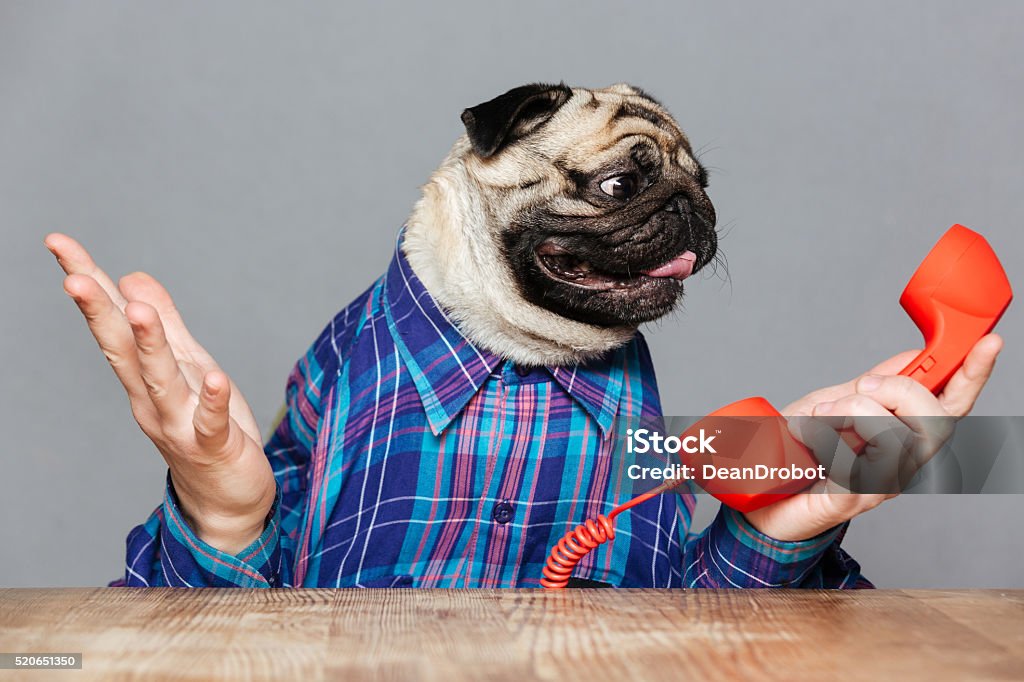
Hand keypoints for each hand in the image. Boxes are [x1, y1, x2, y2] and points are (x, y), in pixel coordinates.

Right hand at [45, 234, 275, 553]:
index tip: (57, 242)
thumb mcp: (188, 367)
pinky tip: (218, 379)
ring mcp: (180, 424)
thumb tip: (131, 278)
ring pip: (160, 382)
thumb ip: (164, 325)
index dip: (87, 280)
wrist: (227, 499)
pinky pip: (211, 421)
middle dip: (99, 313)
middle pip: (121, 350)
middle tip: (72, 276)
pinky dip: (213, 401)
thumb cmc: (206, 428)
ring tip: (141, 313)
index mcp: (143, 375)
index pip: (111, 321)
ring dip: (150, 348)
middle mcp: (150, 399)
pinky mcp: (214, 444)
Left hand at [742, 335, 1002, 540]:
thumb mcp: (832, 405)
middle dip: (899, 388)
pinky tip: (809, 438)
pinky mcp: (855, 498)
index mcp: (904, 435)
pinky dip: (827, 436)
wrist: (762, 502)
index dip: (973, 373)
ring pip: (899, 436)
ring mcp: (883, 483)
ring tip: (822, 415)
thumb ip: (871, 385)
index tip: (988, 342)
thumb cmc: (798, 456)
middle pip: (937, 419)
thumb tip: (911, 358)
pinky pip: (857, 461)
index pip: (953, 404)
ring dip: (855, 410)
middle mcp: (904, 461)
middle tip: (860, 387)